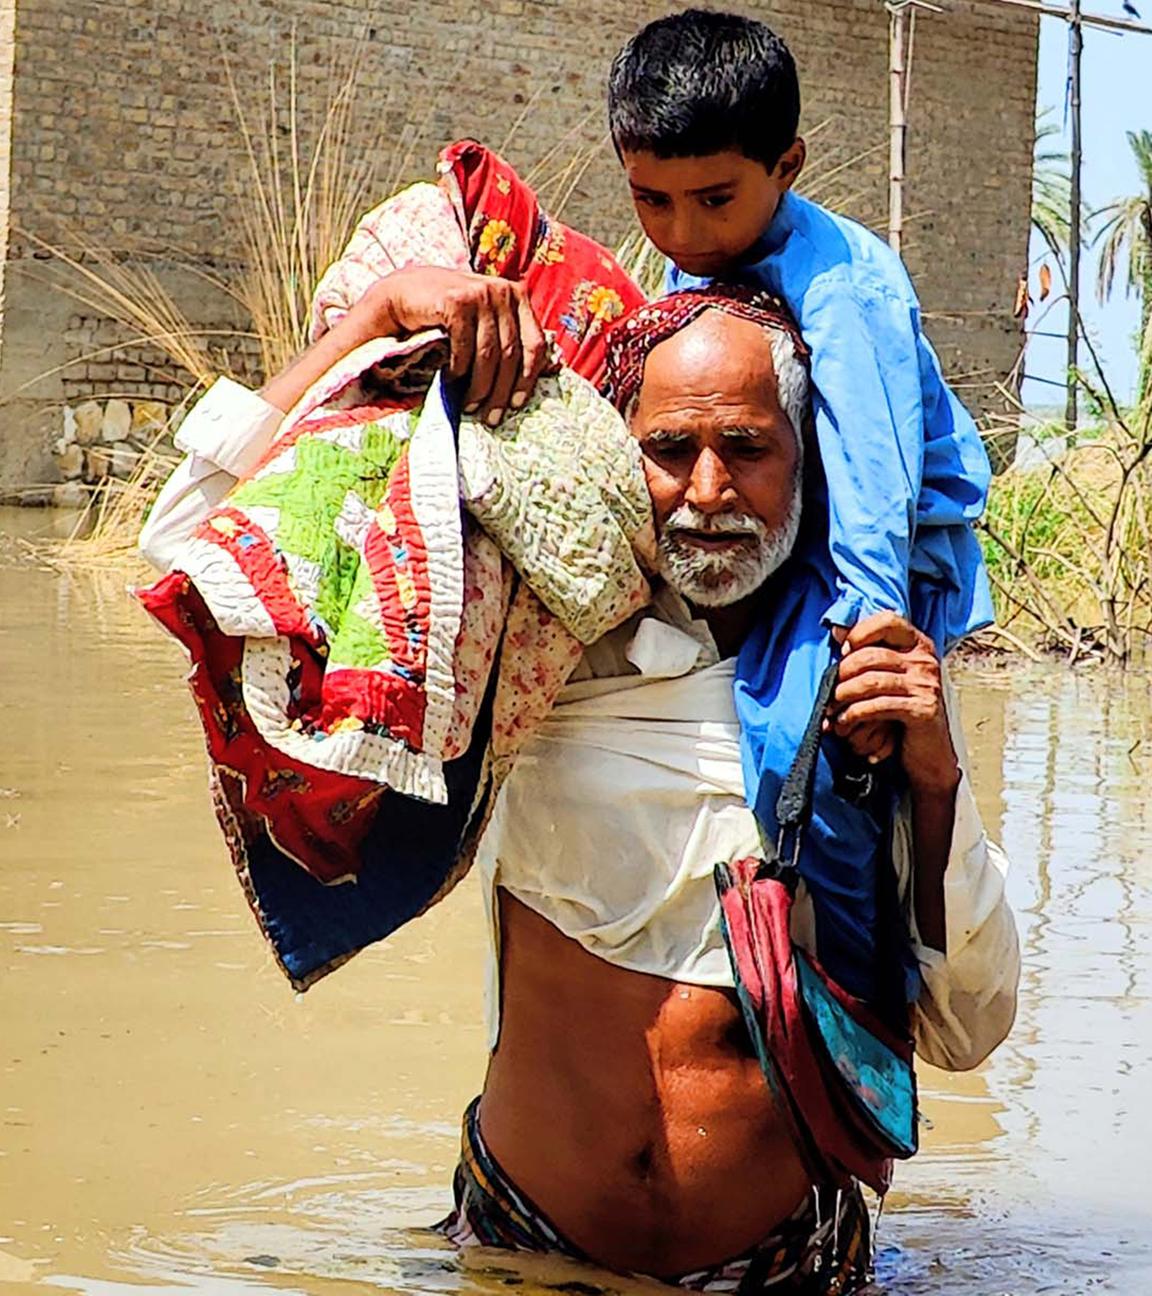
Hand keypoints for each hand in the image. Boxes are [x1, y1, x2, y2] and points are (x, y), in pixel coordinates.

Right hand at [351, 267, 548, 422]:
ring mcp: (479, 294)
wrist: (403, 295)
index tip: (516, 404)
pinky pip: (464, 347)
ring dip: (479, 386)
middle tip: (491, 417)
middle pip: (511, 354)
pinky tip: (452, 379)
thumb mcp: (484, 323)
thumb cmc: (446, 316)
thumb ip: (507, 338)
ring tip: (470, 405)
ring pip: (489, 355)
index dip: (527, 378)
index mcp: (516, 296)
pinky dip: (459, 368)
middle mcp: (502, 291)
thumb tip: (541, 376)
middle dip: (500, 391)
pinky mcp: (455, 301)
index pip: (534, 344)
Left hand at [828, 611, 959, 794]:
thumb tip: (836, 631)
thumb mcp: (887, 678)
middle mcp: (925, 661)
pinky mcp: (922, 710)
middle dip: (842, 674)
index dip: (860, 632)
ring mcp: (926, 685)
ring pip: (871, 681)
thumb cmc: (902, 712)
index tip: (842, 650)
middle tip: (827, 692)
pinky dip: (854, 714)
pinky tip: (844, 722)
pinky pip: (878, 706)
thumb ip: (866, 653)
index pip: (888, 620)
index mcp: (917, 645)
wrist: (928, 752)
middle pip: (872, 655)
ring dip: (842, 696)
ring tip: (830, 710)